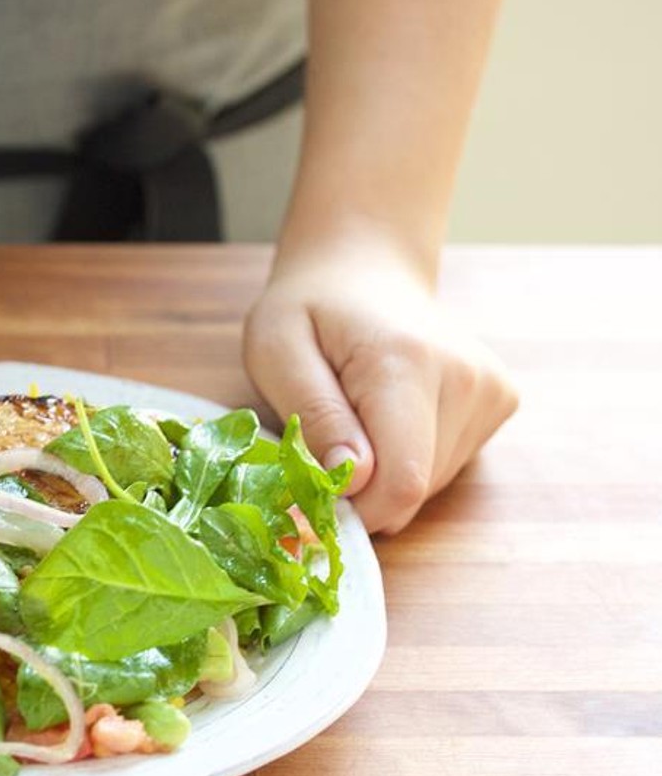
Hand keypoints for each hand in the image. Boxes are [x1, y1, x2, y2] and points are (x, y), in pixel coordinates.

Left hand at [242, 237, 517, 534]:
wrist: (364, 268)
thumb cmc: (308, 309)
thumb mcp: (275, 350)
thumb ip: (314, 415)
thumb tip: (353, 480)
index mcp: (406, 363)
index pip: (402, 482)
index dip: (355, 508)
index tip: (312, 490)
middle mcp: (466, 377)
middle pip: (416, 489)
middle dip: (364, 488)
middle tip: (325, 440)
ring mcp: (491, 389)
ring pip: (432, 484)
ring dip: (385, 471)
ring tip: (357, 414)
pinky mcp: (500, 400)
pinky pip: (447, 465)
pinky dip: (409, 456)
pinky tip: (389, 412)